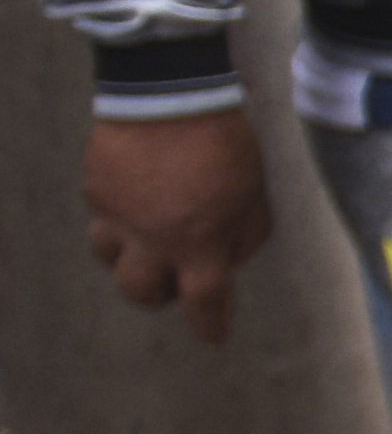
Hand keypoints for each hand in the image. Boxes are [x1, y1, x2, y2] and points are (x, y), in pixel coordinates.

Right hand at [79, 107, 273, 343]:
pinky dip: (120, 217)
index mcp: (199, 244)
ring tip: (149, 240)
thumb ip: (245, 235)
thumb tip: (227, 258)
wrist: (171, 96)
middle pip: (141, 292)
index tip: (214, 338)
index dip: (209, 324)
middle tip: (172, 281)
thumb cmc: (225, 144)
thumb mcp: (255, 195)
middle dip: (157, 295)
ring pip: (109, 258)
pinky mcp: (95, 191)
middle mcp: (152, 239)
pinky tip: (139, 197)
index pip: (204, 302)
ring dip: (129, 258)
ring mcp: (117, 216)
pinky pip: (103, 217)